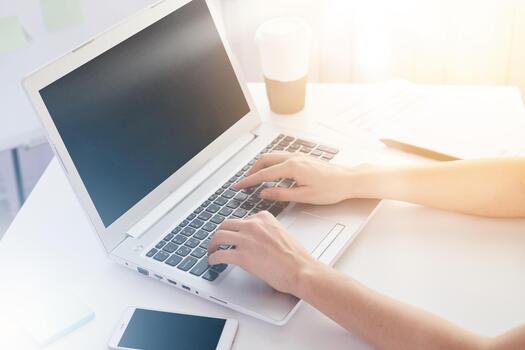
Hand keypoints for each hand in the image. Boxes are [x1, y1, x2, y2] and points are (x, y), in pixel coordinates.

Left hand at [207, 211, 318, 294]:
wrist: (300, 269)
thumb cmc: (296, 257)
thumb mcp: (282, 233)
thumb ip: (268, 231)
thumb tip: (259, 239)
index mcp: (264, 218)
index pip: (243, 219)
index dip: (237, 229)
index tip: (235, 235)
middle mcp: (253, 225)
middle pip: (226, 224)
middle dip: (220, 232)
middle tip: (218, 241)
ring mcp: (246, 240)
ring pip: (219, 236)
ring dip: (212, 244)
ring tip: (212, 250)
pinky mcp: (242, 256)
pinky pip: (220, 255)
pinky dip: (213, 258)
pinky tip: (213, 261)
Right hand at [234, 152, 352, 204]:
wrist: (349, 180)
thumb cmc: (332, 189)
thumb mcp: (304, 196)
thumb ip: (281, 194)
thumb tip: (264, 193)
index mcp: (292, 167)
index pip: (264, 174)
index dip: (249, 180)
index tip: (238, 185)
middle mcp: (294, 158)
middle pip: (265, 160)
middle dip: (252, 170)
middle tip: (244, 181)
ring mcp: (299, 156)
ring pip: (272, 156)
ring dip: (261, 165)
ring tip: (254, 176)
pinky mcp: (303, 157)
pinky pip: (280, 156)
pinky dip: (271, 162)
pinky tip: (271, 171)